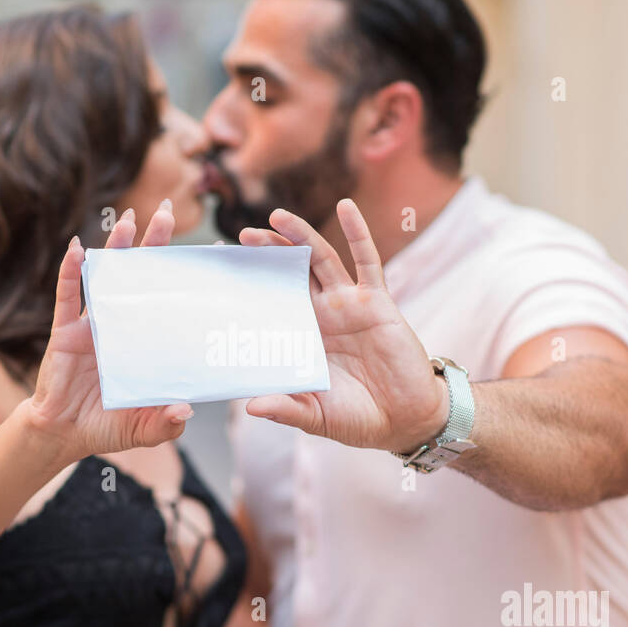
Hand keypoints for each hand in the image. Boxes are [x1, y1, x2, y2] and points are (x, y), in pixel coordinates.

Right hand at [30, 200, 192, 457]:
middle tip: (170, 211)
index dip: (187, 276)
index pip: (171, 300)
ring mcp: (93, 325)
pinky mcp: (65, 332)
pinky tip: (77, 249)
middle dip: (155, 243)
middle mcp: (122, 325)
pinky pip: (68, 297)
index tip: (215, 251)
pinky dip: (72, 272)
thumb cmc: (108, 427)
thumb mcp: (148, 429)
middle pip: (141, 275)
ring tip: (132, 219)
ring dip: (118, 247)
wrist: (64, 437)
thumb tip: (187, 408)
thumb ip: (168, 422)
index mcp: (146, 341)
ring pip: (108, 277)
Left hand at [237, 199, 448, 453]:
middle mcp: (322, 316)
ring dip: (300, 236)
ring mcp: (350, 305)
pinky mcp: (377, 303)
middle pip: (290, 273)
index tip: (221, 266)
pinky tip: (346, 207)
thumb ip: (286, 408)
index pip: (269, 301)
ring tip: (276, 216)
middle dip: (267, 252)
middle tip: (241, 236)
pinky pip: (368, 262)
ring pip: (320, 260)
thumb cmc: (358, 419)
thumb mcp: (316, 416)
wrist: (406, 420)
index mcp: (302, 338)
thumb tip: (249, 406)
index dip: (249, 284)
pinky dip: (358, 232)